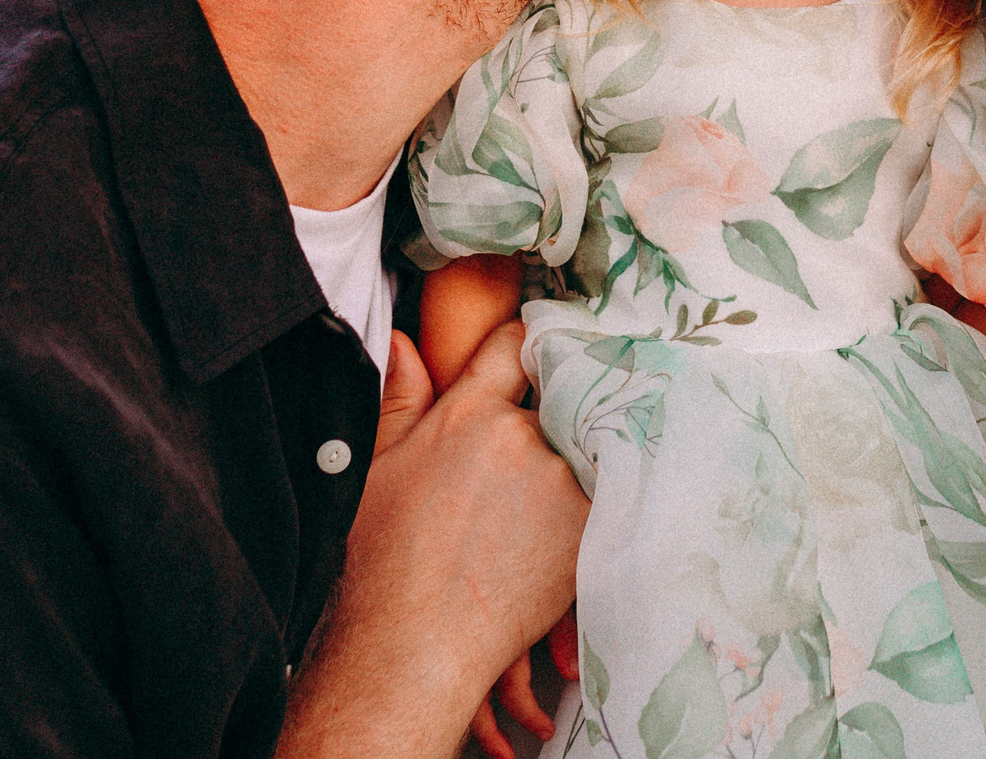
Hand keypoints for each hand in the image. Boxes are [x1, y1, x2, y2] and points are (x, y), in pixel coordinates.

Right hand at [282, 323, 586, 757]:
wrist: (420, 645)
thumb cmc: (388, 563)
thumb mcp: (380, 470)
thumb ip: (402, 400)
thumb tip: (405, 340)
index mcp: (466, 413)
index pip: (513, 346)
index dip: (522, 350)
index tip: (530, 363)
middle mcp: (519, 437)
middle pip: (557, 397)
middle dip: (548, 414)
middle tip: (535, 447)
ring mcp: (561, 480)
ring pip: (583, 445)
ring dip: (572, 460)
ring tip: (542, 500)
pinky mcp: (590, 522)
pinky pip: (604, 488)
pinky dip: (593, 496)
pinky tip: (561, 524)